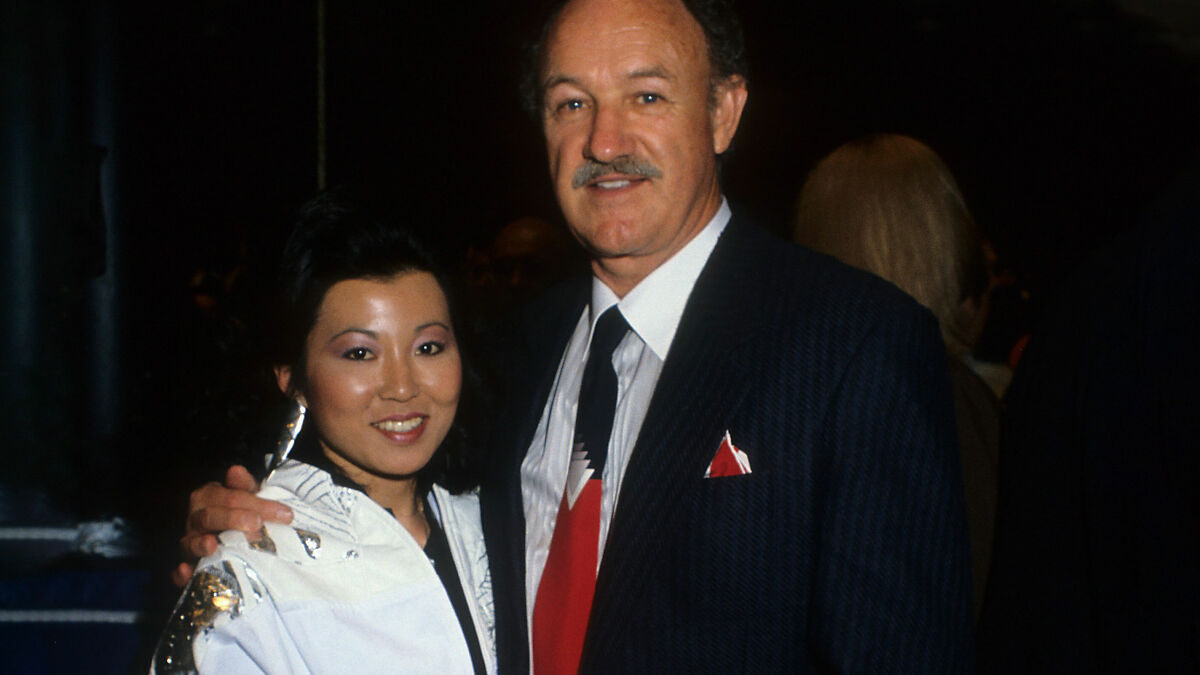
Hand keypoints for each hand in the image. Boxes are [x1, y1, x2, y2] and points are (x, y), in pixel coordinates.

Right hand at [172, 465, 292, 586]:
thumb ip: (245, 486)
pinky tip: (186, 572)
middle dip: (233, 519)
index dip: (257, 504)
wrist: (230, 535)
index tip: (284, 514)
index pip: (230, 497)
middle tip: (256, 523)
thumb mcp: (246, 497)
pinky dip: (182, 573)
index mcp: (209, 497)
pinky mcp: (187, 567)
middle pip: (210, 517)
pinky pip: (178, 572)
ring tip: (212, 545)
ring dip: (200, 544)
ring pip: (191, 542)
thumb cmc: (240, 513)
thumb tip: (236, 471)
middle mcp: (196, 519)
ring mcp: (190, 542)